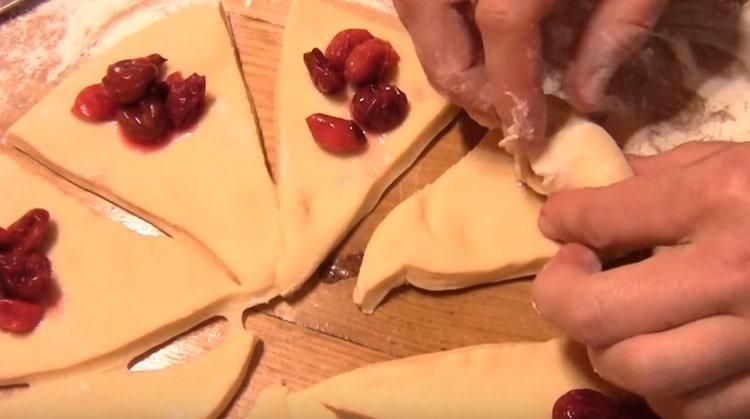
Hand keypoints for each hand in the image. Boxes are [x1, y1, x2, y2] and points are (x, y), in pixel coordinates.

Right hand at [393, 0, 666, 144]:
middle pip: (434, 26)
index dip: (512, 91)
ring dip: (443, 55)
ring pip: (416, 12)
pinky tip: (471, 38)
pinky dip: (437, 25)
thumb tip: (585, 101)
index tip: (526, 135)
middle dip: (462, 82)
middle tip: (497, 111)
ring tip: (484, 80)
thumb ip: (616, 31)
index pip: (504, 32)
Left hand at [533, 141, 749, 417]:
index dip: (563, 219)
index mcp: (723, 200)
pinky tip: (669, 357)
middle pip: (598, 313)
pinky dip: (663, 387)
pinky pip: (691, 407)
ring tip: (620, 321)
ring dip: (610, 347)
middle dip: (560, 295)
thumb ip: (662, 176)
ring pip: (639, 371)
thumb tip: (591, 198)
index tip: (559, 223)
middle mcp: (737, 274)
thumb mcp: (739, 159)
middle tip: (572, 277)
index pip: (599, 218)